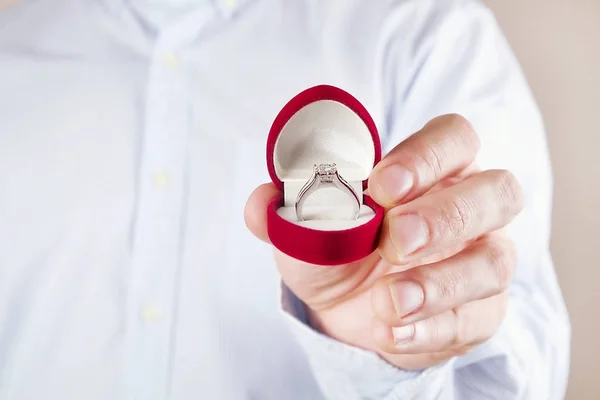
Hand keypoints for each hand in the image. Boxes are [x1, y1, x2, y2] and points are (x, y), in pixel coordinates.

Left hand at [245, 114, 522, 369]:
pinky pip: (475, 318)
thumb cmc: (339, 253)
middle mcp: (469, 207)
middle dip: (444, 216)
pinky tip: (391, 331)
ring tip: (388, 301)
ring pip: (494, 261)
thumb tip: (262, 202)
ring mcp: (482, 258)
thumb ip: (288, 212)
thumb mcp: (308, 231)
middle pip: (496, 191)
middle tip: (396, 239)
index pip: (453, 139)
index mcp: (433, 169)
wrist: (351, 311)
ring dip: (439, 283)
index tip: (382, 185)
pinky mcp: (482, 311)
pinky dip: (430, 328)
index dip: (426, 156)